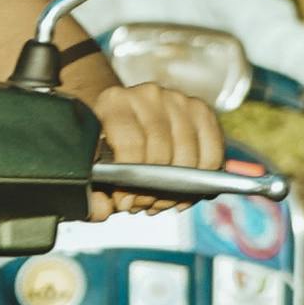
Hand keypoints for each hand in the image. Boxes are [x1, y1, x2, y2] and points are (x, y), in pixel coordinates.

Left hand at [82, 79, 221, 215]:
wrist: (124, 114)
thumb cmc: (106, 143)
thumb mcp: (91, 164)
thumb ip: (91, 191)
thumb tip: (103, 210)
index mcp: (115, 102)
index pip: (131, 144)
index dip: (129, 181)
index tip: (125, 203)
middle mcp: (148, 94)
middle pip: (162, 152)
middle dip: (153, 190)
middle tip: (143, 205)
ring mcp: (178, 100)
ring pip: (188, 157)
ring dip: (176, 190)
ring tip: (159, 201)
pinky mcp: (201, 110)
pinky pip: (212, 153)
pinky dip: (202, 180)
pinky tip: (183, 193)